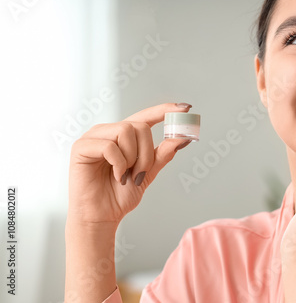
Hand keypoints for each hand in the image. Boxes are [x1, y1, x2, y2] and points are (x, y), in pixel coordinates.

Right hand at [68, 103, 192, 224]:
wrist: (102, 216)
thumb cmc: (119, 195)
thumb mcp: (148, 172)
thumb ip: (162, 154)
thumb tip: (182, 138)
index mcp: (124, 136)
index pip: (146, 117)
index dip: (165, 110)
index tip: (185, 108)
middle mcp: (108, 131)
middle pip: (140, 126)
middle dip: (147, 153)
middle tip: (140, 173)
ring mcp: (93, 137)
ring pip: (125, 131)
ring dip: (132, 158)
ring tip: (126, 175)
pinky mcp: (81, 147)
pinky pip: (109, 146)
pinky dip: (119, 164)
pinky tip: (116, 176)